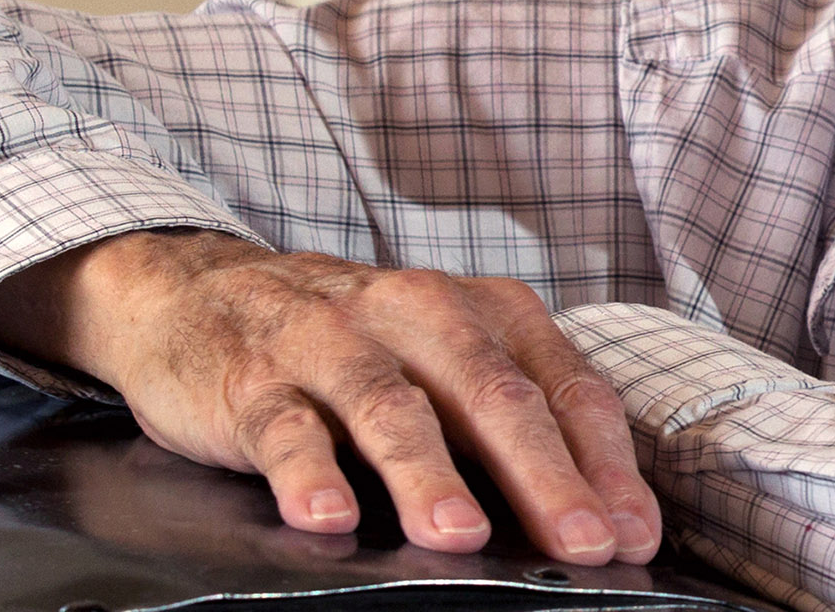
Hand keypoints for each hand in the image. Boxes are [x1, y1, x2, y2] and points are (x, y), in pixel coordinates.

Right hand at [0, 231, 658, 564]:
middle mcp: (416, 311)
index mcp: (482, 310)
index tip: (634, 532)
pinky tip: (326, 519)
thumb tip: (594, 519)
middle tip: (583, 543)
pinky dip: (309, 472)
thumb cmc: (354, 342)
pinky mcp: (253, 379)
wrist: (200, 291)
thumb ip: (507, 426)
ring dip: (430, 475)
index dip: (604, 462)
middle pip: (493, 395)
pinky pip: (285, 428)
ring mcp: (332, 341)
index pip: (564, 384)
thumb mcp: (442, 359)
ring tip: (462, 537)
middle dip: (545, 474)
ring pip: (392, 407)